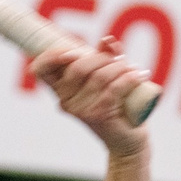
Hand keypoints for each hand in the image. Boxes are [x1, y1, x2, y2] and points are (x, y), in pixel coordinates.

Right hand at [34, 37, 151, 161]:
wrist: (126, 139)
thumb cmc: (115, 106)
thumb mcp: (106, 78)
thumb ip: (104, 57)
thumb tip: (107, 41)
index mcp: (60, 91)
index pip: (42, 71)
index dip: (50, 56)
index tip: (71, 52)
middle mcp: (65, 102)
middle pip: (77, 67)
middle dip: (101, 58)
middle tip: (119, 59)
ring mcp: (80, 111)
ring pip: (99, 76)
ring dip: (120, 67)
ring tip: (132, 69)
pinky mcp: (98, 116)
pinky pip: (114, 88)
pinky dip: (129, 78)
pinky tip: (139, 75)